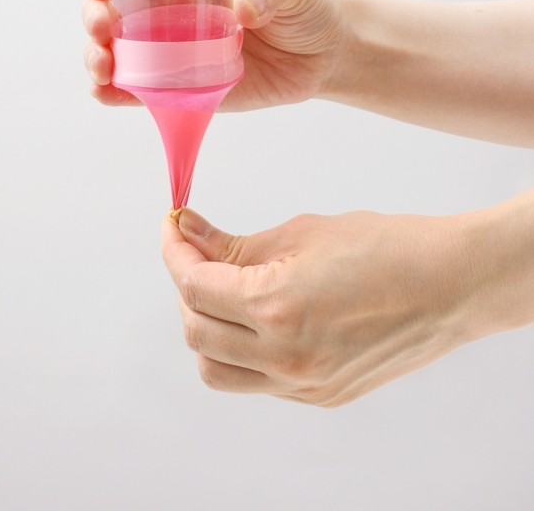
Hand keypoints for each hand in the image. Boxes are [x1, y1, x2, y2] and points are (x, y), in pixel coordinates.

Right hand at [81, 0, 345, 110]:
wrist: (322, 56)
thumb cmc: (303, 6)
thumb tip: (244, 7)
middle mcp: (166, 4)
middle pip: (112, 6)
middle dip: (95, 16)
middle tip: (101, 29)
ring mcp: (166, 47)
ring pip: (115, 50)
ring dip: (98, 57)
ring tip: (102, 68)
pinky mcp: (174, 85)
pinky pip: (134, 89)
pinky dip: (115, 92)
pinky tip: (108, 93)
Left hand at [161, 205, 508, 406]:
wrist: (448, 285)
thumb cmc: (384, 248)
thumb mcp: (301, 233)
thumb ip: (235, 243)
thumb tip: (188, 232)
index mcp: (276, 308)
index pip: (194, 287)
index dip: (174, 251)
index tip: (174, 226)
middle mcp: (284, 357)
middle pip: (196, 332)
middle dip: (187, 287)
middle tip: (199, 251)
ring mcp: (302, 385)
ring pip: (217, 370)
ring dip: (207, 328)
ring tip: (225, 289)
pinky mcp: (320, 397)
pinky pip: (256, 381)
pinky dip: (242, 350)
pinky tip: (259, 315)